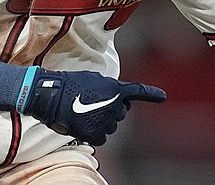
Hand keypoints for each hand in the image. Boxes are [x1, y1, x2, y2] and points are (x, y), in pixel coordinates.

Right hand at [20, 68, 165, 145]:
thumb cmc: (70, 83)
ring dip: (102, 120)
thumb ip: (109, 87)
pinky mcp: (94, 134)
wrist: (52, 96)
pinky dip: (94, 132)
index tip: (162, 97)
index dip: (152, 94)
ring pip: (111, 125)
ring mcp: (105, 121)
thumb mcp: (94, 78)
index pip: (138, 92)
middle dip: (111, 109)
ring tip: (84, 111)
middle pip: (121, 112)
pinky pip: (101, 136)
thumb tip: (113, 97)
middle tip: (94, 103)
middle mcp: (114, 106)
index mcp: (115, 89)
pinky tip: (83, 124)